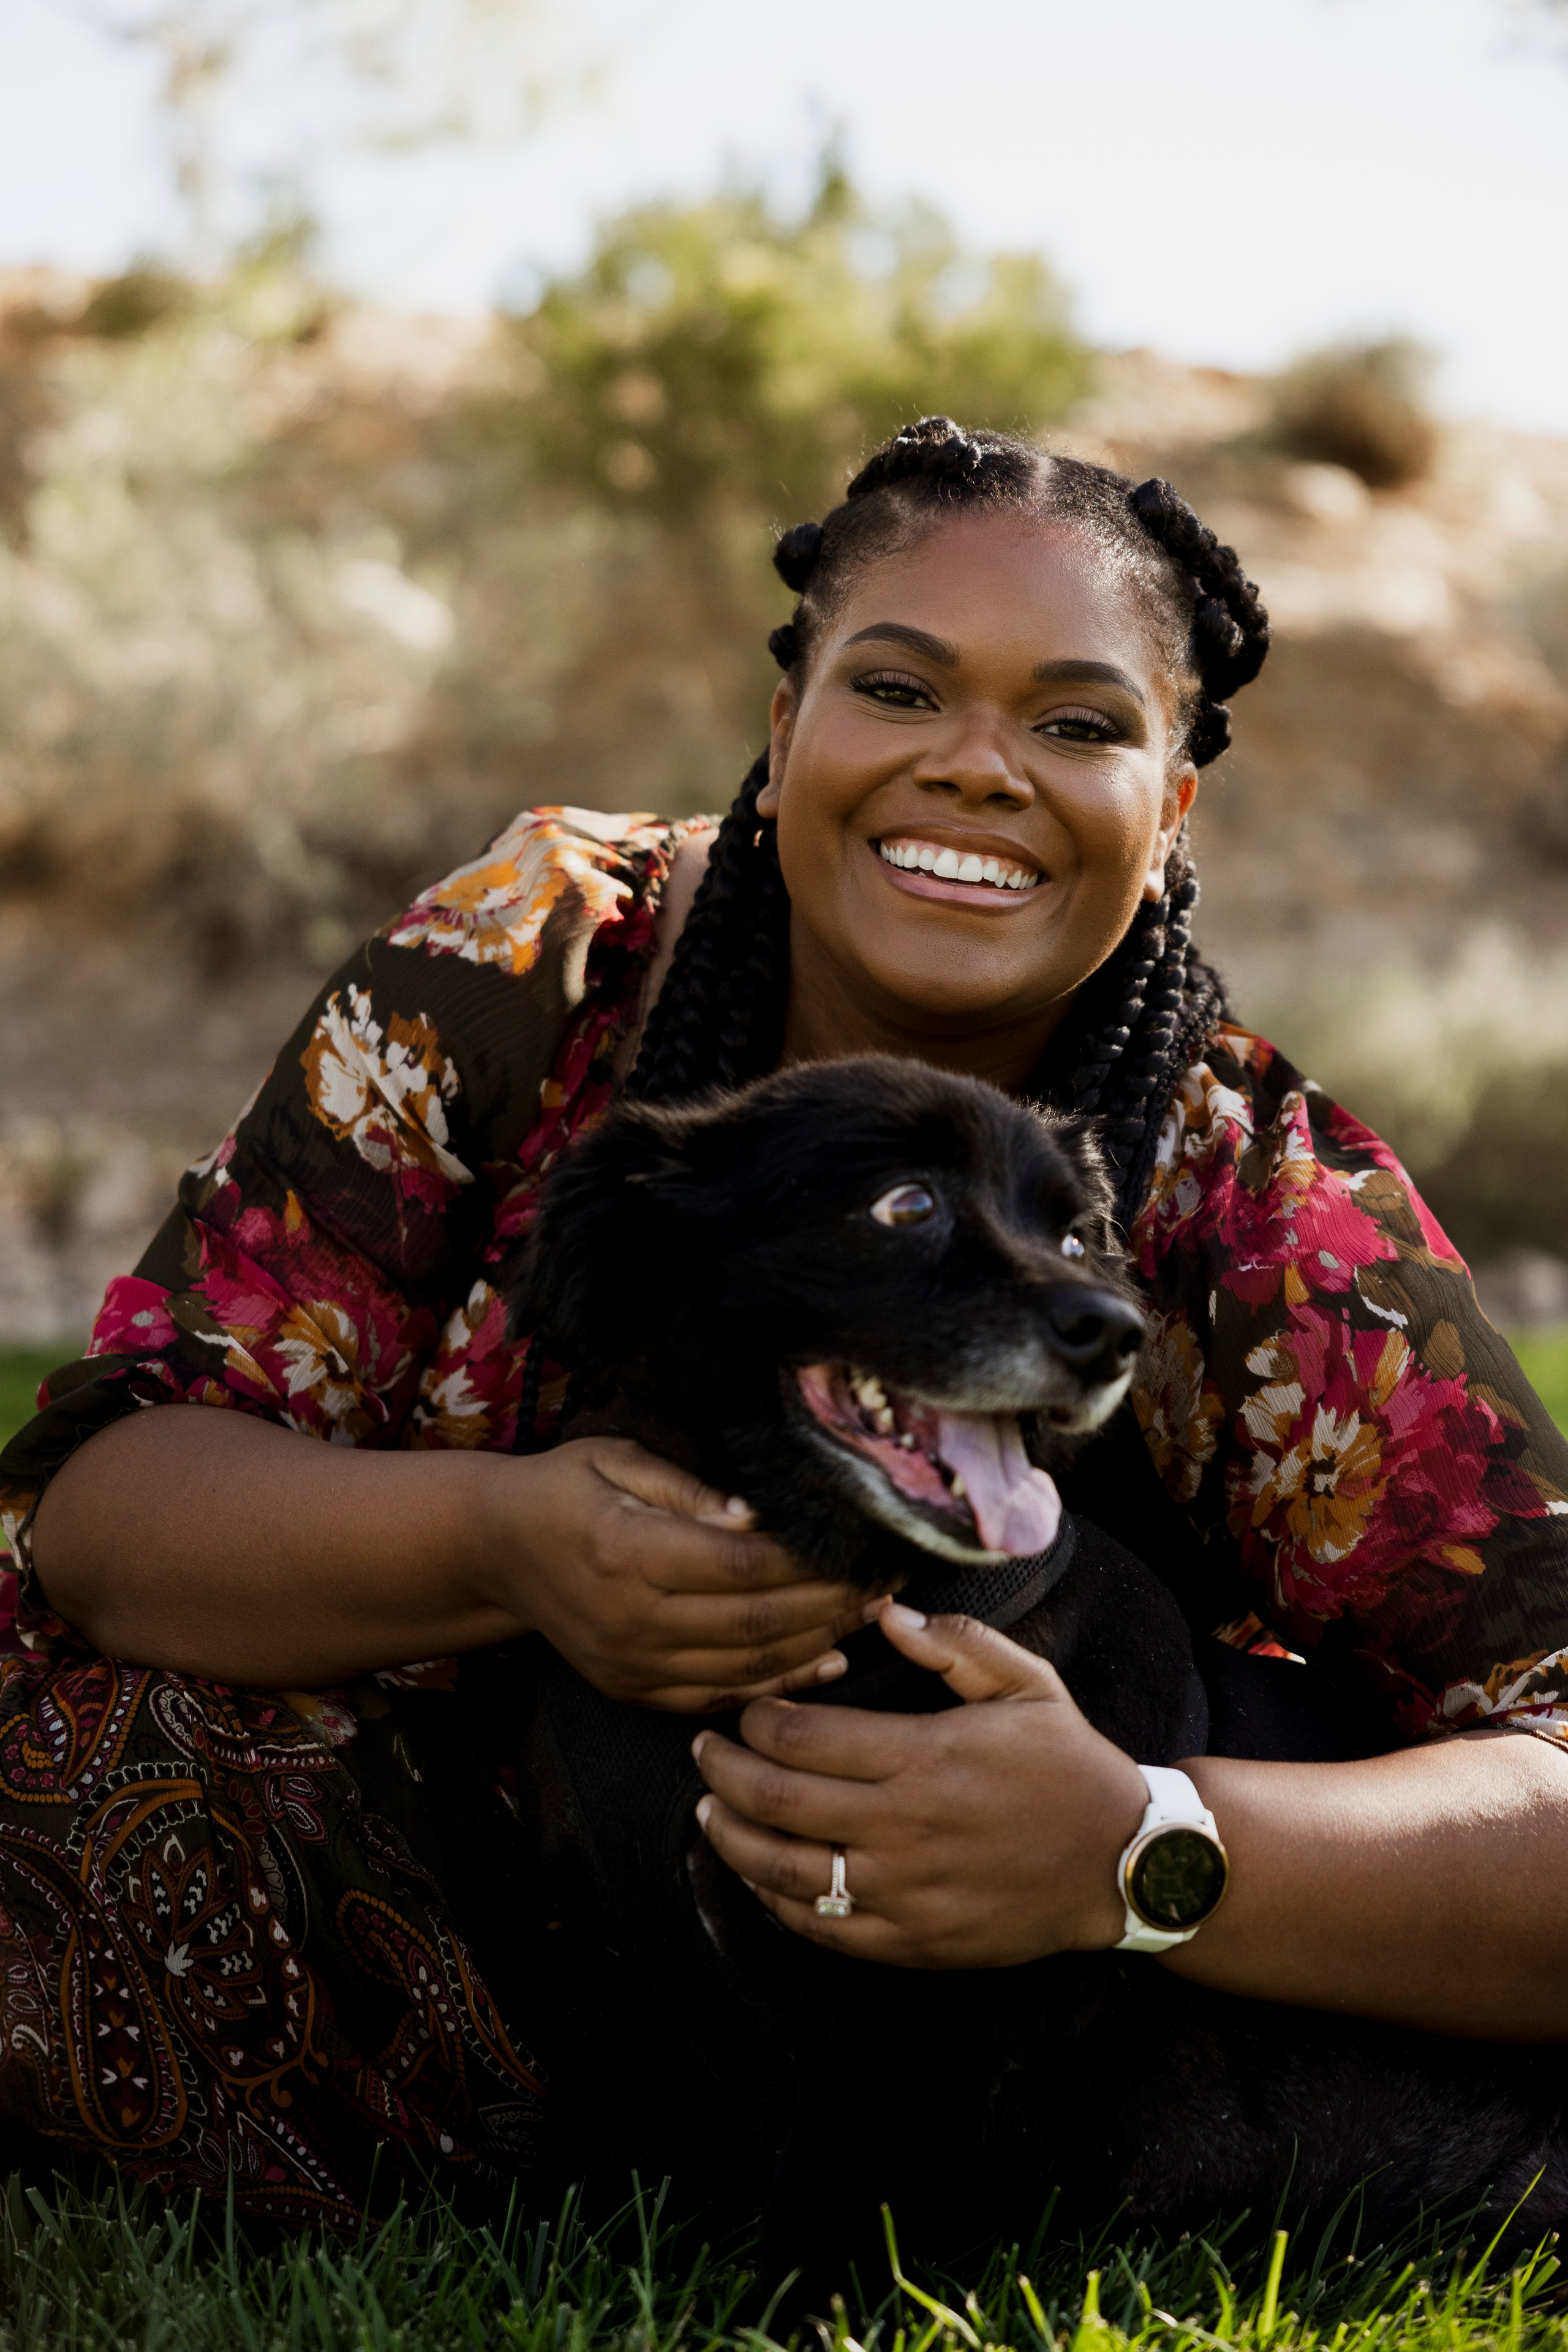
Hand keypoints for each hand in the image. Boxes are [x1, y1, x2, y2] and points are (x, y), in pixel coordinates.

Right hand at [475, 1436, 870, 1711]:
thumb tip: (762, 1516)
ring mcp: (633, 1664)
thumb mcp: (615, 1459)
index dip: (811, 1561)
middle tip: (889, 1581)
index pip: (743, 1564)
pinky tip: (825, 1659)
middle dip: (833, 1603)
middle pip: (756, 1621)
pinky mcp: (635, 1691)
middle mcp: (632, 1619)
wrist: (495, 1554)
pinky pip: (720, 1697)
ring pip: (747, 1667)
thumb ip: (689, 1490)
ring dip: (818, 1643)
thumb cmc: (563, 1490)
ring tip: (873, 1614)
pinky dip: (777, 1683)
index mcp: (629, 1551)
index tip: (864, 1543)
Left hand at [691, 1598, 1148, 1964]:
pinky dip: (776, 1900)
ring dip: (732, 1838)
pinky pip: (823, 1927)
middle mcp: (903, 1826)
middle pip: (775, 1800)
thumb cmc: (1069, 1765)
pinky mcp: (912, 1941)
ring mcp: (905, 1891)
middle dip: (721, 1771)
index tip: (744, 1709)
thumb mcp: (1026, 1685)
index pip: (801, 1737)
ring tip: (708, 1812)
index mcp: (924, 1756)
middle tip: (702, 1750)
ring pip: (784, 1871)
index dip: (755, 1720)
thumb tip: (885, 1614)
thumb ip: (954, 1644)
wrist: (1123, 1863)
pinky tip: (759, 1874)